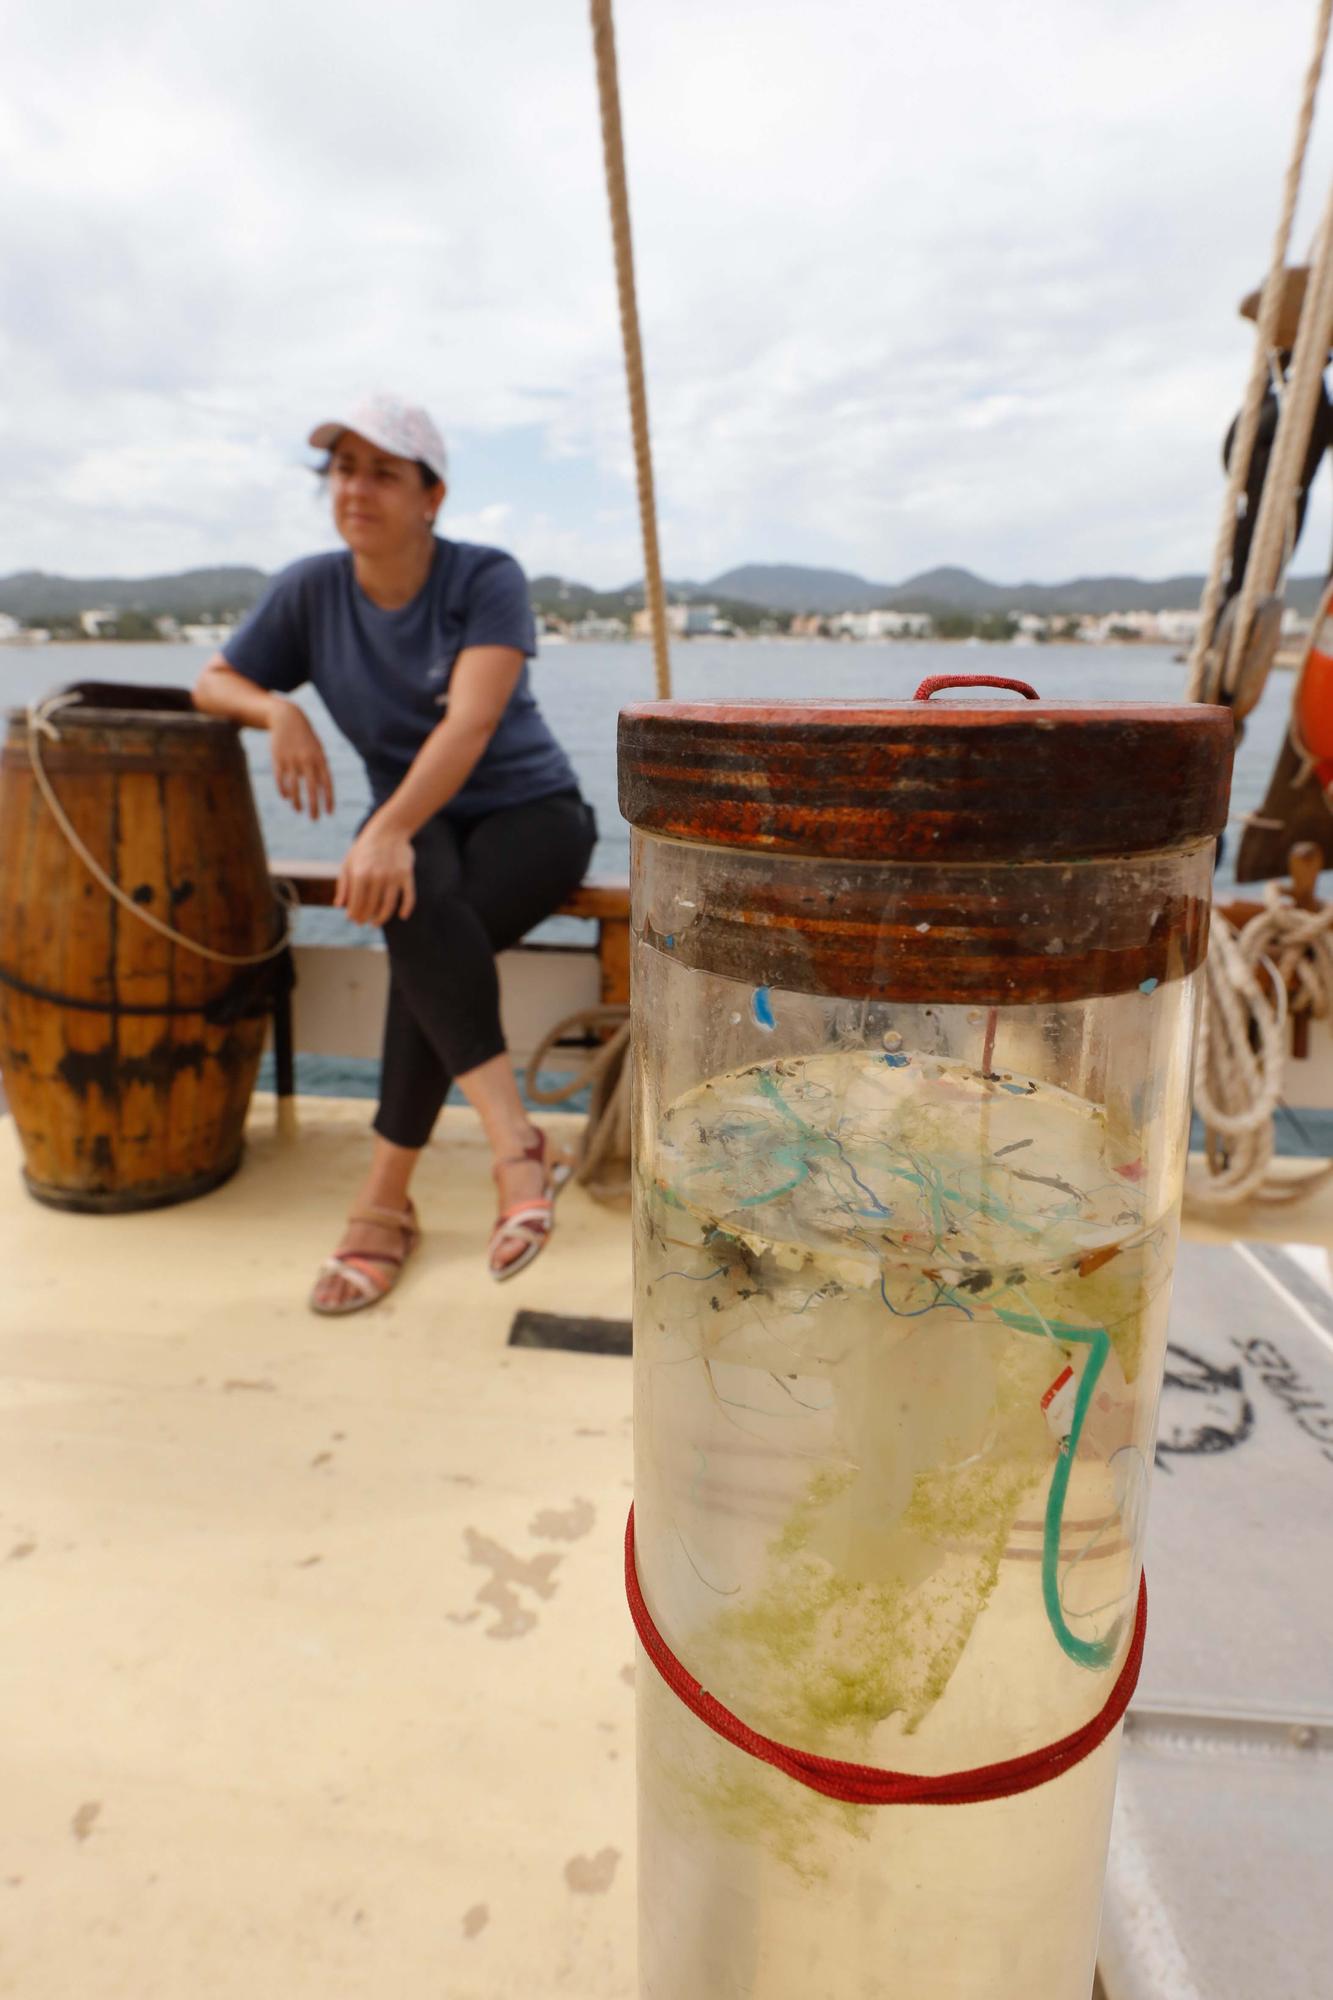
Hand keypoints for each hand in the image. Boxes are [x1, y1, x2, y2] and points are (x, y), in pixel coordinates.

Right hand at [269, 697, 333, 818]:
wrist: (288, 718)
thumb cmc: (306, 739)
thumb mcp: (317, 751)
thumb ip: (320, 769)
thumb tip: (320, 791)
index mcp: (320, 759)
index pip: (327, 783)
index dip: (328, 799)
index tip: (329, 813)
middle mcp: (307, 760)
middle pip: (311, 788)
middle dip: (314, 806)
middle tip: (315, 819)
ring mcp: (291, 760)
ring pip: (294, 786)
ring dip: (297, 801)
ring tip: (298, 810)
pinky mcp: (278, 758)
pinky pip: (280, 778)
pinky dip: (283, 789)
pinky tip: (286, 797)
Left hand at [334, 821, 416, 926]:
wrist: (388, 830)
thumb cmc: (364, 848)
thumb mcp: (348, 863)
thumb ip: (343, 885)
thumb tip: (339, 906)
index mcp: (360, 874)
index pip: (356, 903)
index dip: (354, 914)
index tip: (353, 919)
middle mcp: (377, 877)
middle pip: (371, 907)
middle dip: (365, 918)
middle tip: (363, 923)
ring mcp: (393, 877)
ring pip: (388, 906)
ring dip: (382, 918)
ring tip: (376, 923)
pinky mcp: (406, 875)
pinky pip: (408, 897)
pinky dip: (406, 908)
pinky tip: (402, 916)